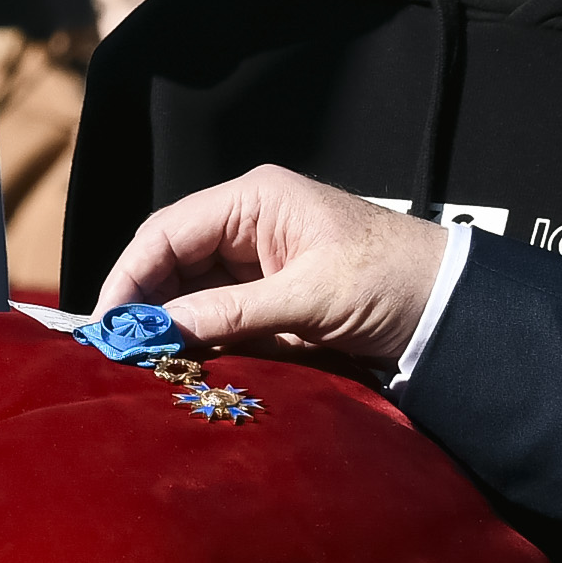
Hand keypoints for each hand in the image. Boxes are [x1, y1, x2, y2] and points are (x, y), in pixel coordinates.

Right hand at [98, 168, 450, 368]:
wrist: (453, 308)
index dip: (130, 276)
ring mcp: (259, 261)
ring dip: (170, 326)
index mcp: (255, 199)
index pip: (168, 232)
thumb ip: (232, 313)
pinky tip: (184, 362)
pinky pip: (219, 315)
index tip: (108, 323)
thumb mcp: (309, 299)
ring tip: (144, 362)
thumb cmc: (393, 281)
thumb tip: (162, 330)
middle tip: (118, 351)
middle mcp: (249, 223)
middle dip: (143, 304)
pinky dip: (200, 339)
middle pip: (171, 261)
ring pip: (191, 292)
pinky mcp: (273, 297)